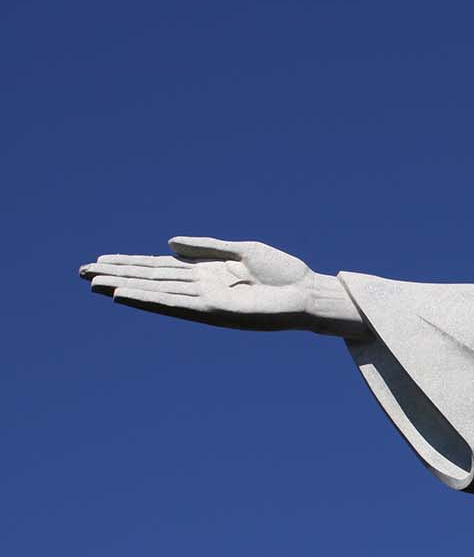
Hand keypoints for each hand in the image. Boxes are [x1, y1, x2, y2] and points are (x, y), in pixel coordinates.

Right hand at [79, 237, 366, 338]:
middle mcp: (201, 288)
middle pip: (151, 279)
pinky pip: (175, 304)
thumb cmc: (284, 273)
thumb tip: (168, 244)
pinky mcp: (214, 312)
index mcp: (207, 272)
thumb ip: (206, 247)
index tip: (100, 261)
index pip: (159, 268)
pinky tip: (125, 295)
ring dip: (125, 288)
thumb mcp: (242, 251)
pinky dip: (149, 300)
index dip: (129, 264)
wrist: (309, 294)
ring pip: (156, 293)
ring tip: (94, 284)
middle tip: (81, 273)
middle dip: (117, 275)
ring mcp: (205, 301)